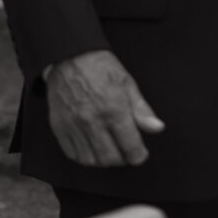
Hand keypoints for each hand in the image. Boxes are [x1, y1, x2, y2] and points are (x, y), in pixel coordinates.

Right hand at [46, 49, 164, 166]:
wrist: (70, 56)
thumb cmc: (101, 67)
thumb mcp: (127, 83)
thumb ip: (141, 109)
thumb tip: (157, 128)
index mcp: (113, 108)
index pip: (130, 146)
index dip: (138, 155)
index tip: (140, 154)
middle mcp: (93, 120)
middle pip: (110, 158)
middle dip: (122, 159)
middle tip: (126, 151)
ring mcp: (74, 126)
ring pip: (90, 160)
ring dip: (103, 160)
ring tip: (110, 150)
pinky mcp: (60, 127)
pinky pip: (72, 154)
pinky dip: (84, 156)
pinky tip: (92, 148)